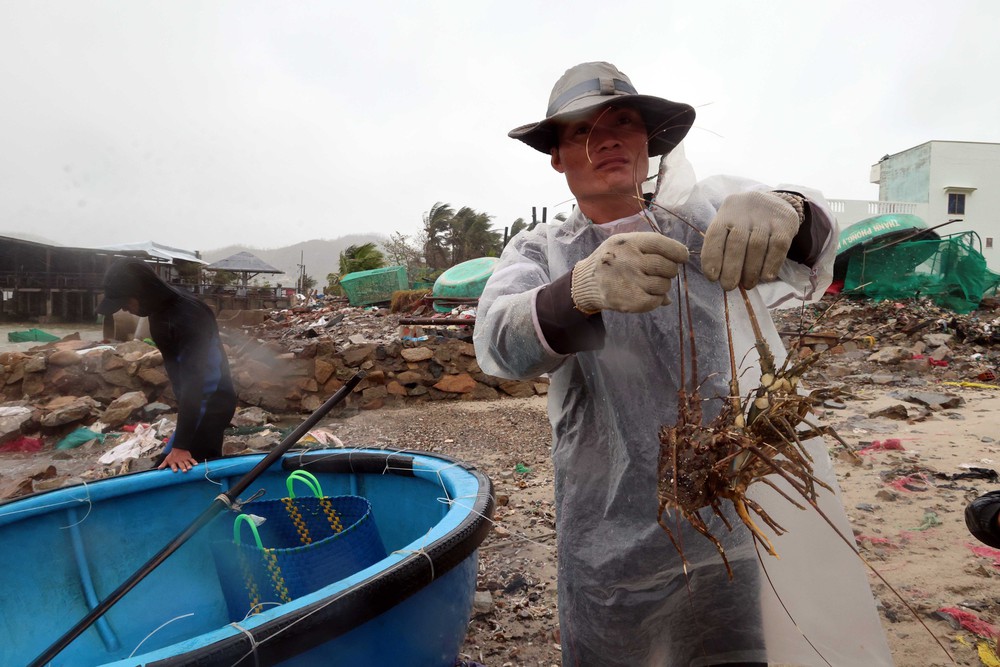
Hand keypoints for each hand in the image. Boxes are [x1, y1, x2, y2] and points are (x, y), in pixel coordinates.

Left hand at [158, 447, 197, 472]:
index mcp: (173, 462)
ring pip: (187, 463)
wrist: (178, 448)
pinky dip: (194, 462)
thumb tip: (159, 469)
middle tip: (184, 471)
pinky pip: (192, 460)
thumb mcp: (167, 459)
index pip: (174, 465)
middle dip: (183, 467)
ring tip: (190, 468)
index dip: (174, 468)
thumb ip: (163, 464)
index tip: (176, 471)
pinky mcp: (188, 458)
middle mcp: (179, 461)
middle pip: (181, 465)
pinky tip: (196, 464)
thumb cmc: (172, 456)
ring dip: (188, 465)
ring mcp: (184, 459)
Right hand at [571, 232, 688, 314]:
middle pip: (668, 267)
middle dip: (669, 271)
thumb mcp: (624, 243)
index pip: (664, 245)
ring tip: (649, 284)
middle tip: (660, 273)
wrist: (586, 282)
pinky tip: (646, 295)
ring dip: (662, 287)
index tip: (681, 257)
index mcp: (630, 242)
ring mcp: (630, 281)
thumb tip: (682, 260)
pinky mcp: (630, 300)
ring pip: (664, 285)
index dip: (678, 252)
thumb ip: (651, 249)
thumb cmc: (611, 259)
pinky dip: (656, 300)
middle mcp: (631, 260)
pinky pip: (657, 301)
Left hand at [701, 191, 802, 290]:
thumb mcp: (729, 225)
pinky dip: (771, 264)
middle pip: (736, 242)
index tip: (712, 277)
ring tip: (748, 284)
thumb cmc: (744, 223)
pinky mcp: (785, 225)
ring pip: (756, 246)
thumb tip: (719, 277)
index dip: (712, 257)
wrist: (775, 202)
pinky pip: (778, 247)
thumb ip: (722, 246)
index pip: (715, 234)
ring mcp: (766, 218)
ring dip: (751, 270)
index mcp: (726, 214)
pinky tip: (766, 277)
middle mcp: (745, 214)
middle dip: (731, 268)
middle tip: (729, 286)